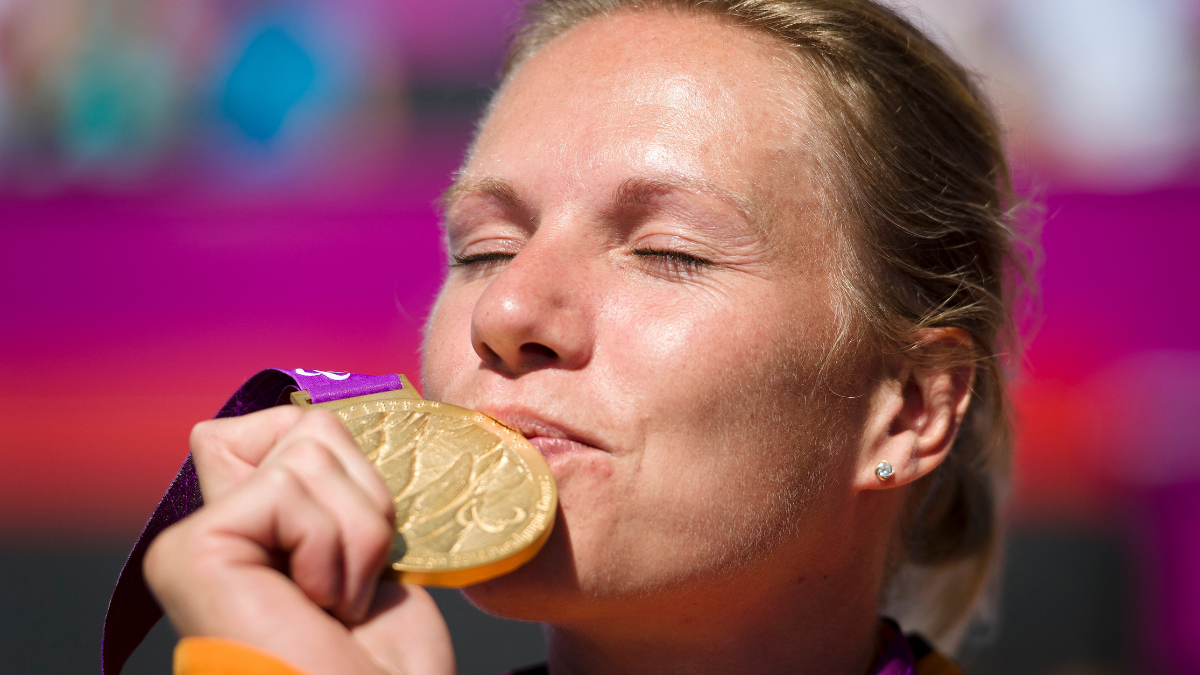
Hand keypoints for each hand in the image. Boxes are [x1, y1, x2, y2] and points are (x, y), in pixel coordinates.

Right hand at [145, 407, 454, 674]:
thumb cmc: (380, 662)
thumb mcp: (366, 551)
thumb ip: (326, 486)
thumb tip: (312, 414)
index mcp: (257, 526)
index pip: (296, 423)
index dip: (353, 465)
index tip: (366, 545)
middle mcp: (216, 528)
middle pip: (307, 424)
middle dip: (365, 498)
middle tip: (354, 579)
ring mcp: (196, 540)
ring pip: (307, 449)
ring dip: (359, 534)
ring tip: (339, 601)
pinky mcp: (191, 550)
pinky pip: (288, 491)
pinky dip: (331, 548)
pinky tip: (319, 607)